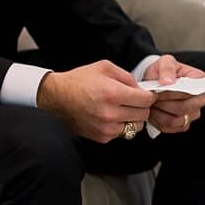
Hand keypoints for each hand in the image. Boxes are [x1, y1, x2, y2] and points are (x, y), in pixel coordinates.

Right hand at [39, 59, 158, 143]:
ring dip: (132, 118)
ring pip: (136, 126)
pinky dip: (120, 126)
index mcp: (113, 93)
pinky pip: (122, 133)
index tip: (144, 95)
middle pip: (144, 114)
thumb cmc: (79, 81)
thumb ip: (127, 76)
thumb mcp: (104, 68)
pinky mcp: (101, 137)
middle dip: (141, 107)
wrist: (56, 97)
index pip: (146, 100)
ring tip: (121, 110)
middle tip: (133, 102)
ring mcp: (106, 127)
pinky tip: (110, 117)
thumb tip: (140, 88)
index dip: (148, 96)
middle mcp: (110, 113)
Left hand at [139, 53, 204, 133]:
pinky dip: (158, 122)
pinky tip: (153, 113)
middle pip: (183, 109)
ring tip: (151, 105)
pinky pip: (171, 129)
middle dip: (163, 104)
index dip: (171, 94)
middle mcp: (200, 99)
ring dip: (159, 114)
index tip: (157, 91)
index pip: (189, 93)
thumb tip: (168, 82)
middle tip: (151, 98)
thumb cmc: (162, 71)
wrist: (155, 81)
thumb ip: (167, 69)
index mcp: (200, 81)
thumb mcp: (164, 62)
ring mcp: (193, 113)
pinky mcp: (183, 124)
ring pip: (176, 121)